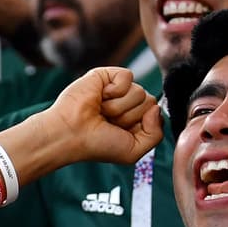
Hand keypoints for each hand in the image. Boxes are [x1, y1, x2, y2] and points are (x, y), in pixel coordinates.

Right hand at [46, 67, 163, 164]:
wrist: (70, 133)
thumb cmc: (97, 145)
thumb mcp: (133, 151)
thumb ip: (156, 134)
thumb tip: (156, 107)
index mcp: (134, 121)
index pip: (155, 115)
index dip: (141, 125)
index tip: (119, 133)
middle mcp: (127, 104)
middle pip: (150, 102)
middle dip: (129, 117)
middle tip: (107, 122)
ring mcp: (118, 89)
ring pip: (139, 92)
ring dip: (118, 107)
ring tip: (101, 111)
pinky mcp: (107, 75)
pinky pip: (128, 77)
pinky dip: (115, 90)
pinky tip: (100, 97)